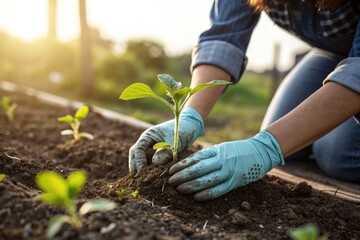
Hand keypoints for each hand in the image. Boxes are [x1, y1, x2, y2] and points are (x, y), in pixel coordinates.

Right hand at [129, 107, 203, 174]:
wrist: (190, 127)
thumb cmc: (182, 130)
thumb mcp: (174, 141)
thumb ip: (166, 151)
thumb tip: (155, 163)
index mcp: (148, 135)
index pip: (137, 149)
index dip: (138, 161)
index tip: (142, 172)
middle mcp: (147, 141)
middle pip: (135, 154)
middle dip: (135, 166)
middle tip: (137, 180)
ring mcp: (151, 147)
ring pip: (142, 159)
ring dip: (142, 168)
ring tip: (143, 181)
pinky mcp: (158, 152)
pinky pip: (150, 161)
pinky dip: (150, 168)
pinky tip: (152, 178)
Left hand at [168, 130, 283, 200]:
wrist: (261, 150)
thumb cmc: (237, 150)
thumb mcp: (221, 148)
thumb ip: (207, 156)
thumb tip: (188, 164)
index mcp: (216, 151)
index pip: (195, 158)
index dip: (182, 165)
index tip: (171, 171)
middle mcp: (221, 159)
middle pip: (198, 169)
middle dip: (183, 176)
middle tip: (171, 182)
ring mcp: (229, 170)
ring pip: (207, 179)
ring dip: (192, 185)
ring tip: (180, 189)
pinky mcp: (236, 181)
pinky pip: (220, 189)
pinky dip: (208, 194)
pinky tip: (197, 197)